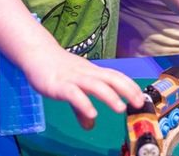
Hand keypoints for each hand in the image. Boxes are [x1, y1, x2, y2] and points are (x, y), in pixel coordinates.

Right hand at [20, 47, 144, 129]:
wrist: (37, 54)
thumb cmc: (58, 70)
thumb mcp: (72, 89)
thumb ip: (81, 108)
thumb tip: (90, 125)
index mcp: (92, 73)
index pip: (115, 76)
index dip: (130, 86)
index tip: (141, 97)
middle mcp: (86, 73)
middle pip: (110, 78)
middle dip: (126, 90)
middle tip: (138, 103)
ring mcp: (73, 78)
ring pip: (95, 85)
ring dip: (109, 96)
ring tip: (120, 108)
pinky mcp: (59, 85)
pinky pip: (73, 94)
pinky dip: (84, 103)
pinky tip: (92, 113)